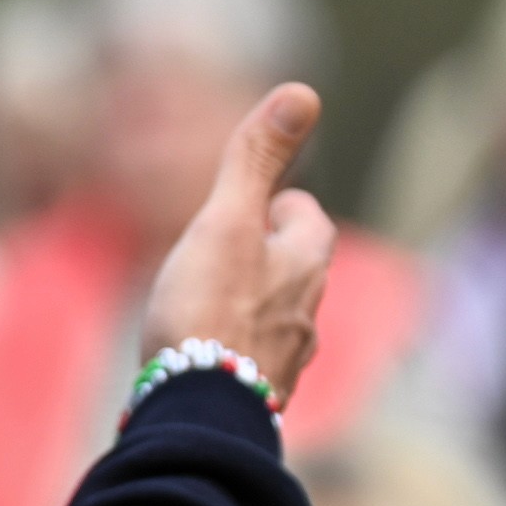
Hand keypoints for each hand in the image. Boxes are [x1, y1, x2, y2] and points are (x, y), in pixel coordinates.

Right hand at [134, 84, 334, 404]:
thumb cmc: (208, 311)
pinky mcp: (258, 399)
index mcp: (307, 262)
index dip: (277, 205)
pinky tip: (206, 359)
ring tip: (210, 306)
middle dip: (267, 256)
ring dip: (252, 308)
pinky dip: (235, 352)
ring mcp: (287, 361)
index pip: (307, 215)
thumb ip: (257, 159)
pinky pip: (253, 363)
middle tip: (222, 252)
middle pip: (296, 269)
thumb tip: (303, 91)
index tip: (246, 207)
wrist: (196, 413)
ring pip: (278, 319)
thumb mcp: (227, 220)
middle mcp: (309, 312)